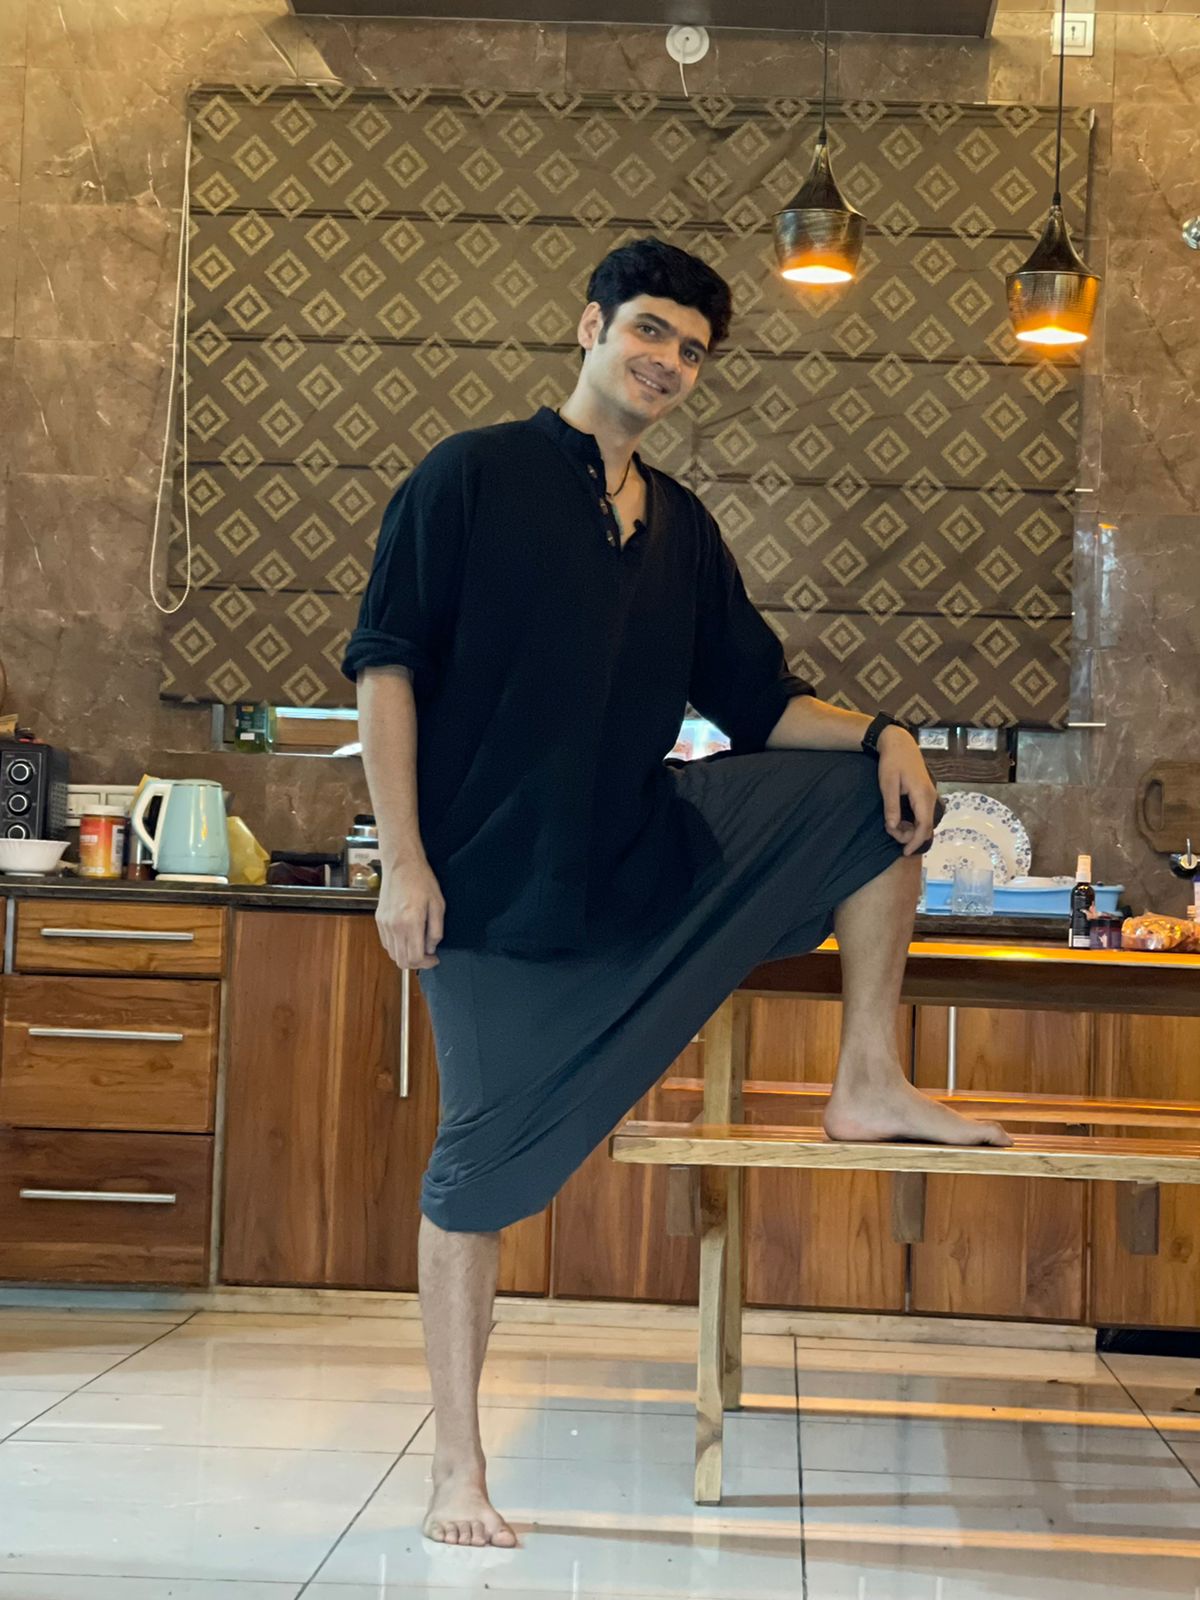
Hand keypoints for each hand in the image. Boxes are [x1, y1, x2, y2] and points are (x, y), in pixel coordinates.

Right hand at [375, 853, 444, 968]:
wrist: (401, 865)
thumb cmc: (422, 881)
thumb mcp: (438, 905)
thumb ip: (436, 930)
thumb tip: (431, 948)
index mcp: (411, 923)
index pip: (414, 958)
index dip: (427, 964)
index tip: (435, 958)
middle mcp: (394, 927)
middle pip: (401, 961)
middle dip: (417, 963)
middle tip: (428, 956)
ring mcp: (384, 924)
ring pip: (392, 954)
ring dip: (406, 956)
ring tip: (418, 946)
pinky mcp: (379, 920)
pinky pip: (386, 943)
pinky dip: (397, 947)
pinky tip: (407, 939)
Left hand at [877, 726, 938, 856]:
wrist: (900, 743)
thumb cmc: (892, 762)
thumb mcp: (887, 784)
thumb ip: (891, 806)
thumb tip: (893, 827)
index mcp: (922, 795)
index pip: (923, 826)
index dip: (915, 841)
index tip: (904, 852)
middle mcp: (930, 797)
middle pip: (926, 827)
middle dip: (910, 836)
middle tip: (890, 831)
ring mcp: (930, 796)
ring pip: (925, 822)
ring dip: (910, 829)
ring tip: (892, 824)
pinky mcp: (926, 795)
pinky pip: (923, 815)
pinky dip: (913, 822)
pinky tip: (899, 819)